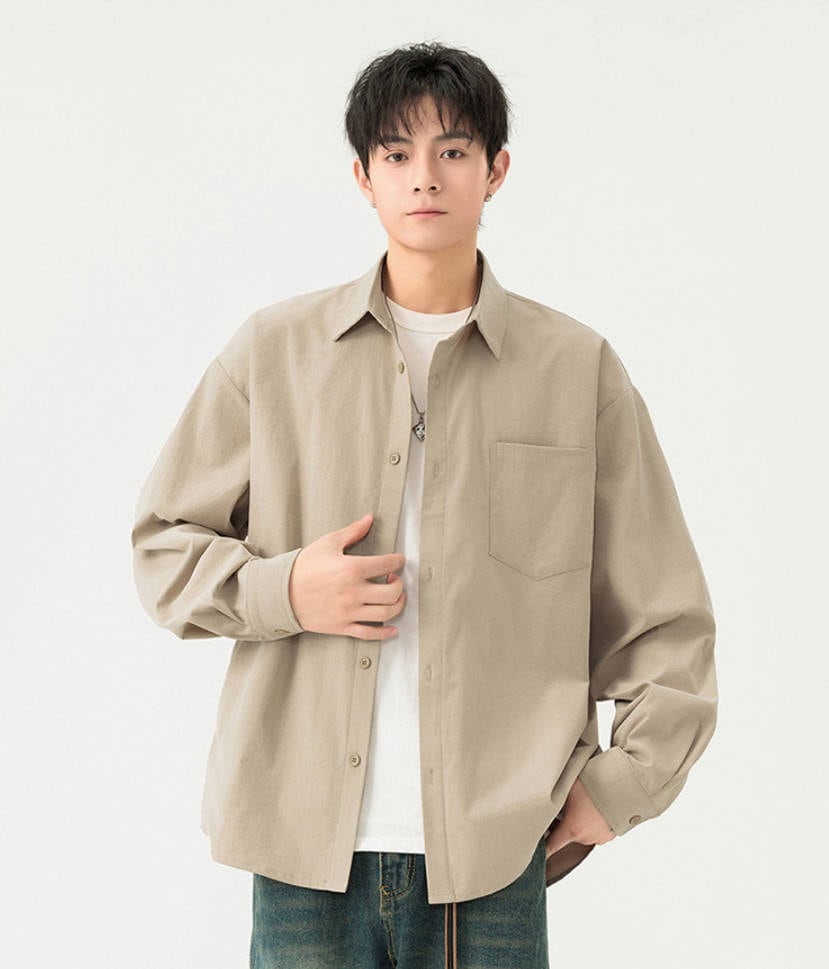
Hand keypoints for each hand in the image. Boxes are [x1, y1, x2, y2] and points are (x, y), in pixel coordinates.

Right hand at [288, 513, 406, 639]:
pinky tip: (392, 628)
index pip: (387, 564)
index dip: (398, 561)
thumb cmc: (303, 567)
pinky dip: (385, 633)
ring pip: (386, 613)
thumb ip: (352, 532)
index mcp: (351, 569)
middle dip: (400, 584)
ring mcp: (349, 612)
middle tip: (394, 579)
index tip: (398, 560)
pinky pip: (370, 634)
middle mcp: (354, 592)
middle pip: (392, 592)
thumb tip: (369, 519)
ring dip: (398, 605)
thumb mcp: (327, 543)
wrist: (280, 594)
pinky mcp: (343, 627)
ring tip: (394, 597)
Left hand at [544, 777, 615, 860]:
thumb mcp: (569, 786)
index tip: (537, 854)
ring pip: (584, 830)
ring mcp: (601, 837)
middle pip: (569, 833)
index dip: (543, 850)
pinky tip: (598, 805)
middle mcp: (586, 837)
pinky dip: (596, 820)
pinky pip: (598, 828)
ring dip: (583, 819)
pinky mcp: (612, 833)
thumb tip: (547, 794)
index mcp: (572, 829)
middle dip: (568, 820)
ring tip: (588, 801)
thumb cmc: (598, 784)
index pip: (551, 846)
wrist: (625, 785)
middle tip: (572, 802)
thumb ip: (557, 795)